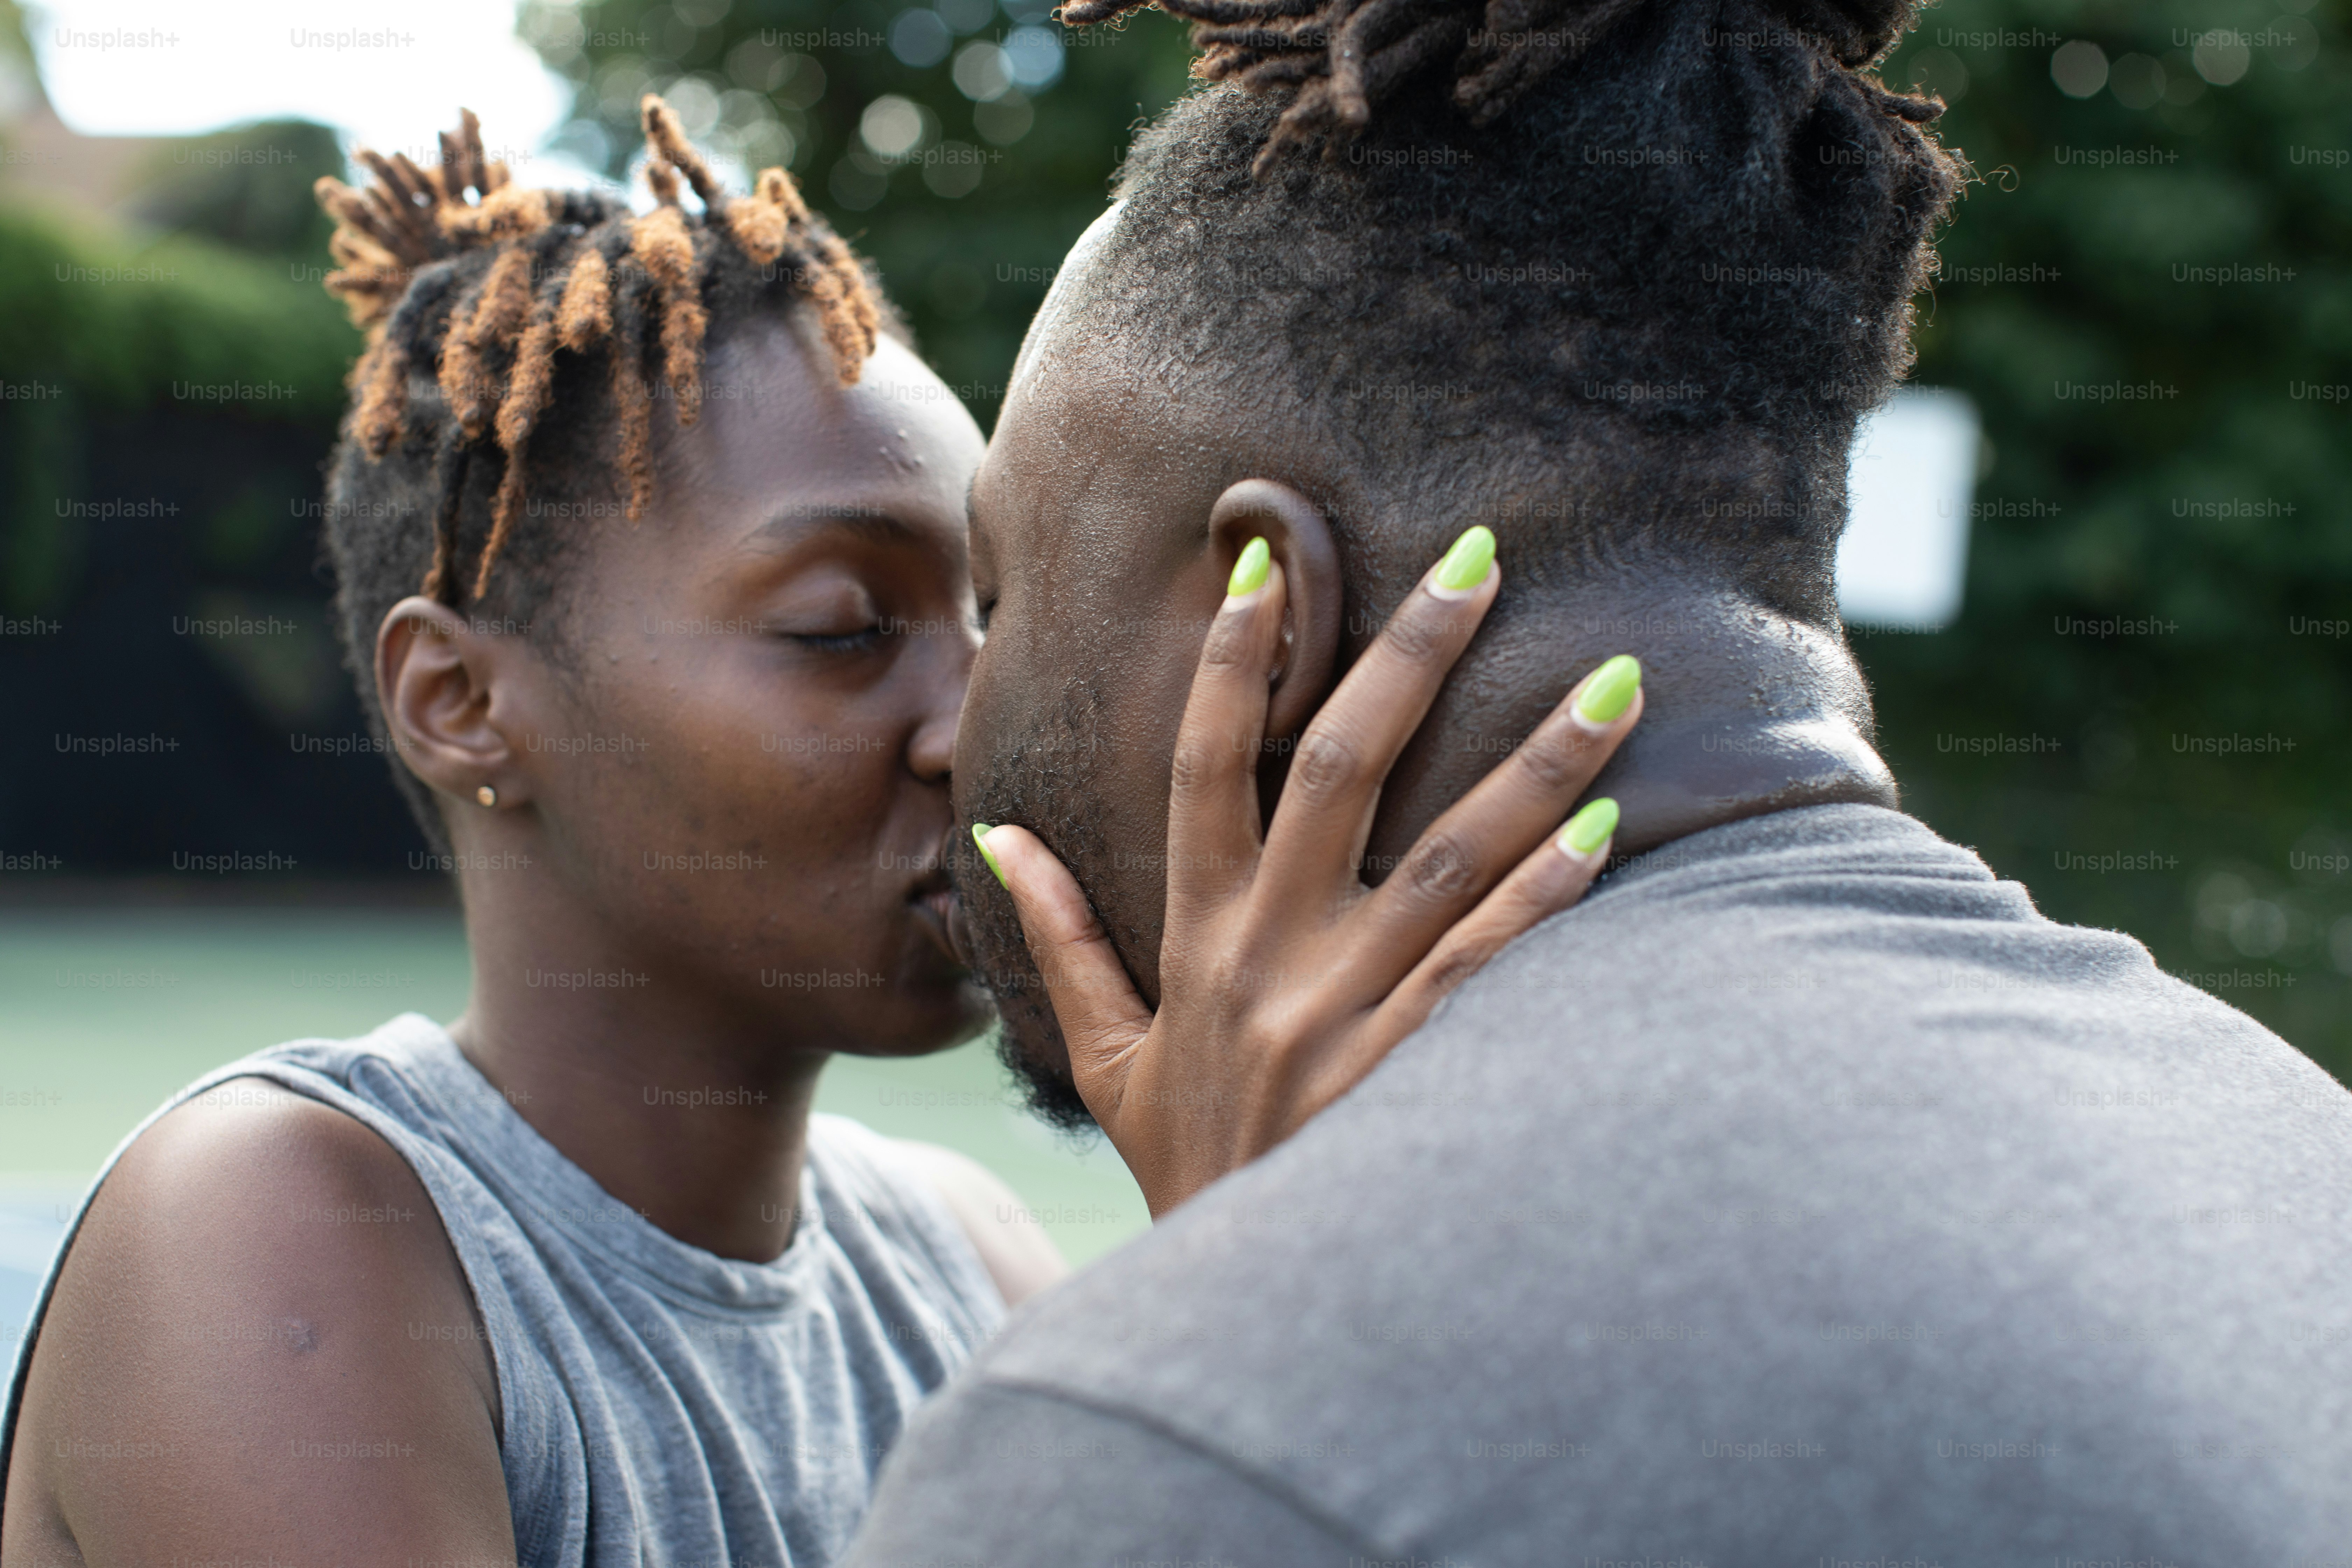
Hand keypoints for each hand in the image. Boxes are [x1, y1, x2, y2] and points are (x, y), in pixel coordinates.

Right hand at [972, 526, 1644, 1215]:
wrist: (1243, 1303)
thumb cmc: (1188, 1162)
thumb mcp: (1107, 1058)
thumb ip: (1063, 941)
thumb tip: (1006, 838)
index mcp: (1198, 938)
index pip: (1205, 767)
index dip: (1229, 664)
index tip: (1264, 566)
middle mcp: (1270, 955)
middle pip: (1343, 770)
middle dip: (1413, 656)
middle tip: (1485, 557)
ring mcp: (1345, 1010)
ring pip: (1447, 858)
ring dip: (1536, 765)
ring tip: (1617, 682)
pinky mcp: (1412, 1069)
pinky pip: (1489, 967)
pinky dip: (1546, 899)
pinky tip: (1608, 833)